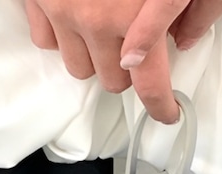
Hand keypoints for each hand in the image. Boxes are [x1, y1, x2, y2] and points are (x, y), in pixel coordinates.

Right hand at [26, 0, 221, 123]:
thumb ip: (184, 8)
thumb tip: (181, 41)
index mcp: (133, 19)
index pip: (151, 84)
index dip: (162, 106)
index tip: (168, 113)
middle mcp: (95, 24)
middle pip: (113, 81)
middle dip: (128, 70)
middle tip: (136, 46)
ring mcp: (61, 14)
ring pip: (78, 68)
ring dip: (95, 57)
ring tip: (103, 31)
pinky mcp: (37, 1)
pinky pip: (47, 42)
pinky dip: (62, 37)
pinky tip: (73, 15)